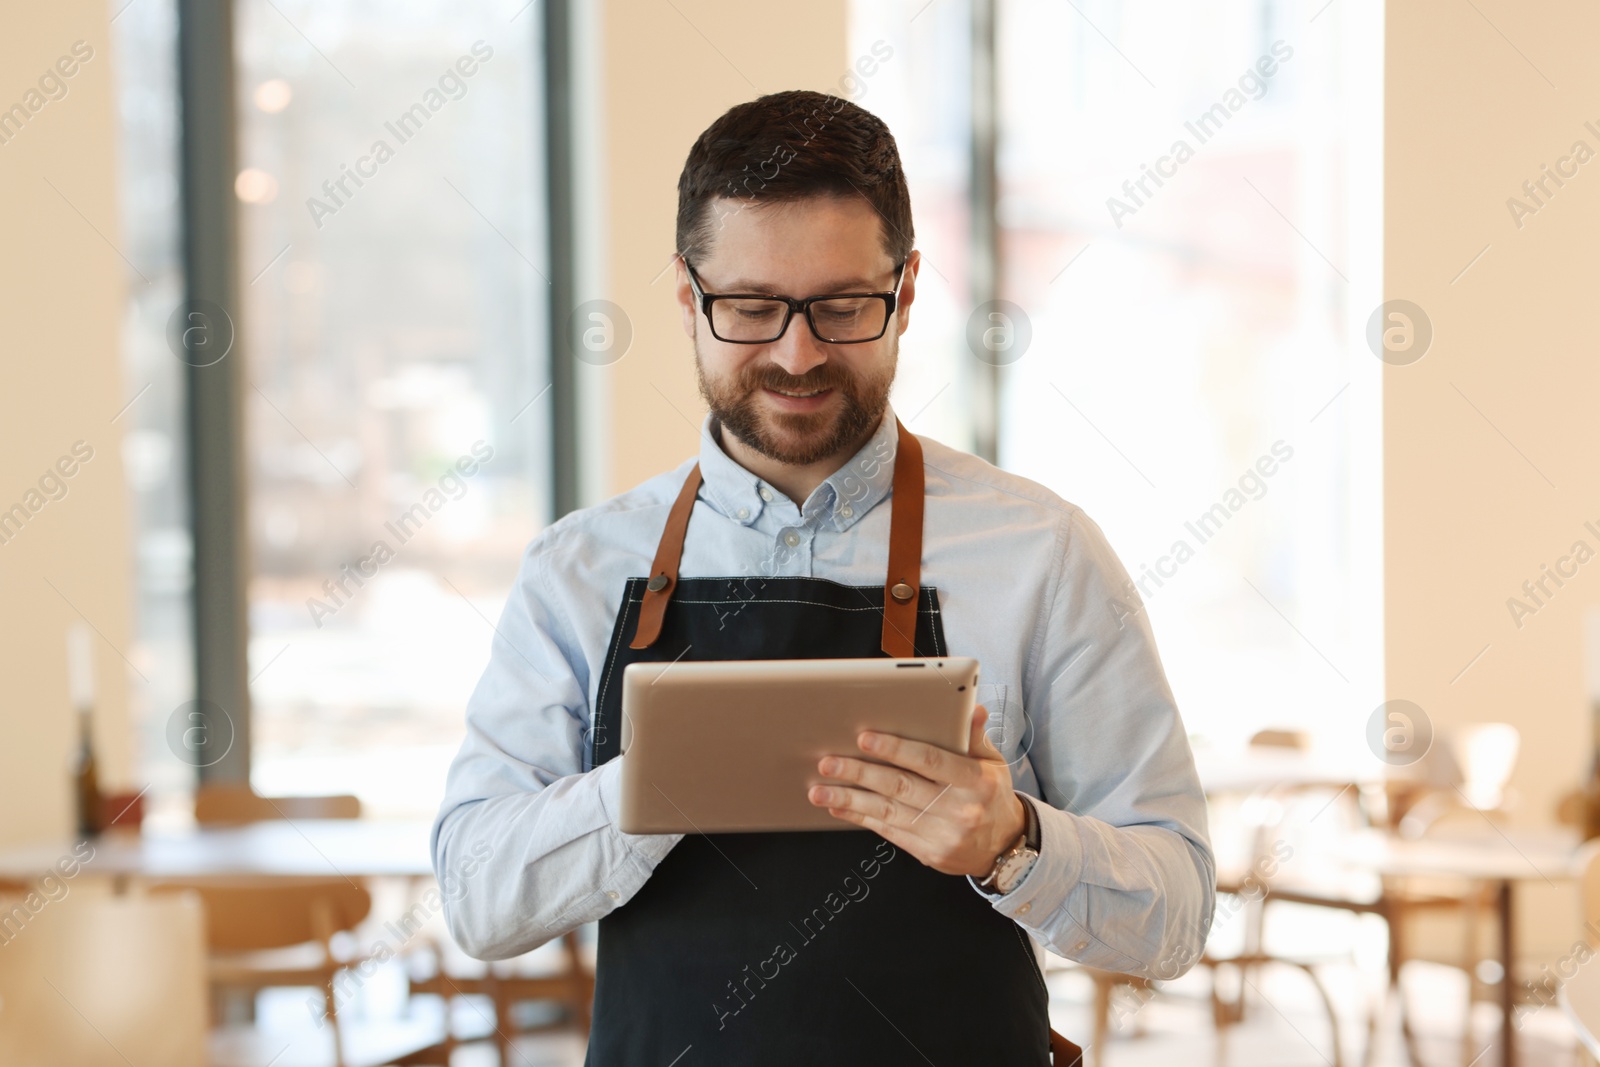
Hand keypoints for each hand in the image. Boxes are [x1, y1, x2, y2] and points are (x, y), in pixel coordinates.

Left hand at [807, 705, 1025, 876]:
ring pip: (888, 813)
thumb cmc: (991, 794)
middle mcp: (958, 809)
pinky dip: (861, 819)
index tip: (865, 738)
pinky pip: (888, 832)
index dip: (896, 749)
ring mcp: (942, 835)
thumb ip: (975, 735)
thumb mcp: (993, 762)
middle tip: (828, 762)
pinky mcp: (928, 853)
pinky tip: (839, 808)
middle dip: (860, 773)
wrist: (1005, 846)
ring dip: (850, 800)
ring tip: (819, 790)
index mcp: (975, 781)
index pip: (931, 761)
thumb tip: (971, 707)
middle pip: (900, 787)